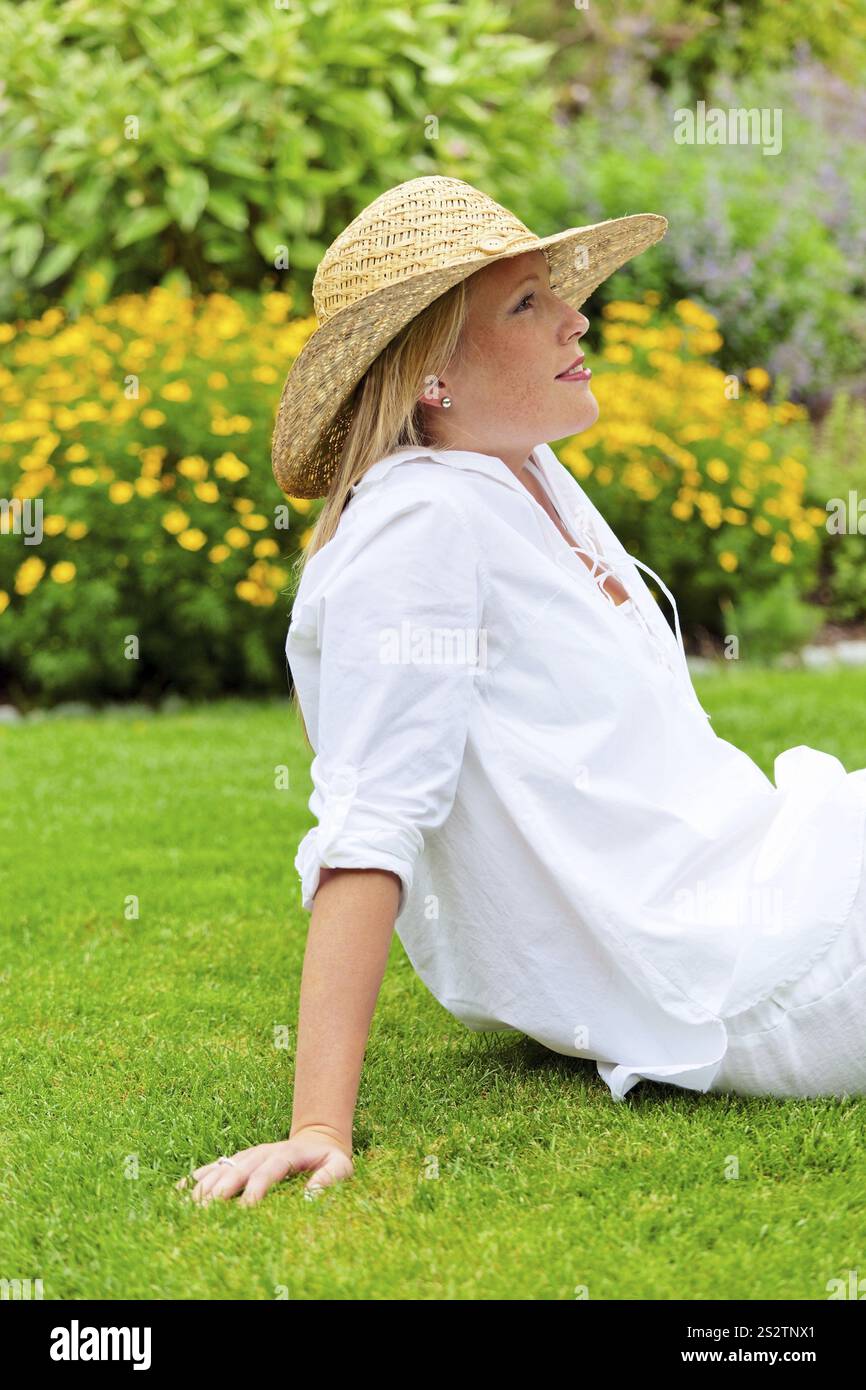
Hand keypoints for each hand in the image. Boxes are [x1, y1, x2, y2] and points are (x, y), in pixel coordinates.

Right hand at [174, 1127, 353, 1206]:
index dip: (256, 1188)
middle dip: (223, 1190)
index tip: (246, 1209)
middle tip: (208, 1212)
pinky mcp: (236, 1161)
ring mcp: (246, 1155)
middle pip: (237, 1169)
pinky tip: (177, 1195)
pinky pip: (211, 1169)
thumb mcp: (340, 1167)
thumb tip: (311, 1197)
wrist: (317, 1140)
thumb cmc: (330, 1161)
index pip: (268, 1170)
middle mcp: (261, 1152)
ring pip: (221, 1169)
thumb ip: (329, 1179)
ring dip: (205, 1187)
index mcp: (286, 1153)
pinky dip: (194, 1181)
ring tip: (190, 1209)